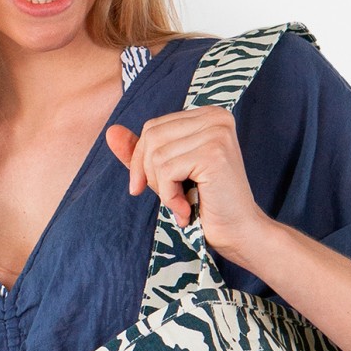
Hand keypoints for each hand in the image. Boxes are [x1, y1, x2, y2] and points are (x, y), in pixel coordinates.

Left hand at [104, 105, 272, 261]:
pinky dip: (169, 196)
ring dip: (162, 188)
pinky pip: (166, 170)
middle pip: (152, 136)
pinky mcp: (214, 153)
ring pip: (157, 154)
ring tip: (181, 205)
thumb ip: (141, 152)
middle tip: (169, 199)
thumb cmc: (206, 206)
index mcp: (207, 115)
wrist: (239, 234)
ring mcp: (217, 132)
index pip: (153, 127)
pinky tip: (186, 210)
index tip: (148, 188)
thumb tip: (111, 132)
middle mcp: (216, 116)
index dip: (142, 161)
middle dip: (149, 173)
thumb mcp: (167, 175)